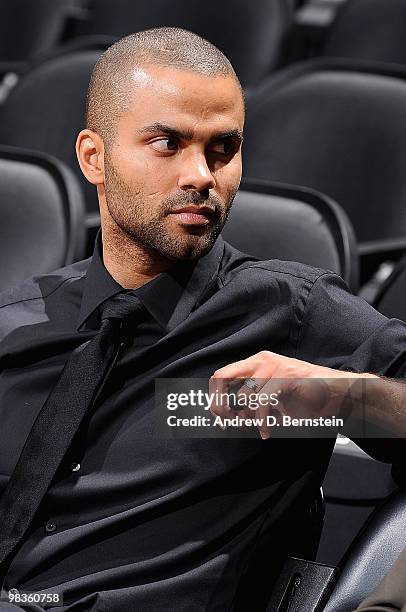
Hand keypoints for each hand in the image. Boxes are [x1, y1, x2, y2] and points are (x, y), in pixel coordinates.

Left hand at [209, 351, 374, 438]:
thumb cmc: (305, 398)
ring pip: (244, 395)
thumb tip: (229, 419)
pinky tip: (267, 431)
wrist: (337, 394)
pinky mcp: (286, 377)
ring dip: (247, 418)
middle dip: (220, 404)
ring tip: (258, 428)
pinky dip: (262, 422)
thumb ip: (250, 408)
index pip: (221, 375)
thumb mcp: (271, 402)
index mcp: (256, 363)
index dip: (214, 398)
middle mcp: (261, 361)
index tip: (219, 419)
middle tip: (226, 422)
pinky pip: (263, 403)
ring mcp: (274, 367)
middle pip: (222, 378)